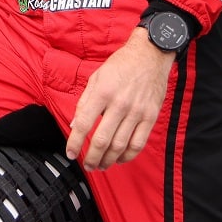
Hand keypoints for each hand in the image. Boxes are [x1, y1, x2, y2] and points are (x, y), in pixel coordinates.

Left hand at [65, 27, 174, 170]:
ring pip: (120, 145)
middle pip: (102, 140)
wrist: (150, 56)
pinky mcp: (150, 116)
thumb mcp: (96, 77)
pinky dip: (128, 155)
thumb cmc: (120, 65)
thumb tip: (75, 125)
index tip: (70, 153)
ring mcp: (137, 112)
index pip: (84, 124)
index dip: (75, 142)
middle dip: (92, 158)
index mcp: (102, 93)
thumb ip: (84, 102)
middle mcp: (119, 104)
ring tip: (101, 165)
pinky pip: (138, 143)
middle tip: (87, 166)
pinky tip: (120, 159)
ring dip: (109, 160)